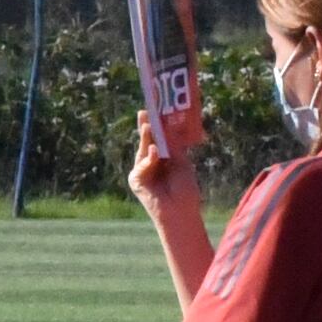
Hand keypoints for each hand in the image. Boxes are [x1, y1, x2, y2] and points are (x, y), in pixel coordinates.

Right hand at [128, 109, 198, 223]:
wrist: (180, 211)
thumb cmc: (185, 190)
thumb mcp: (182, 163)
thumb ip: (173, 146)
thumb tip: (166, 128)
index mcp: (165, 158)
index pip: (160, 138)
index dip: (158, 125)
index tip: (158, 109)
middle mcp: (152, 162)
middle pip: (148, 141)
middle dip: (147, 125)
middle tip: (146, 110)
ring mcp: (143, 171)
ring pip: (143, 149)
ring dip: (145, 137)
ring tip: (147, 123)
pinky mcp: (137, 180)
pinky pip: (142, 165)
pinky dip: (149, 159)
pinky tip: (155, 152)